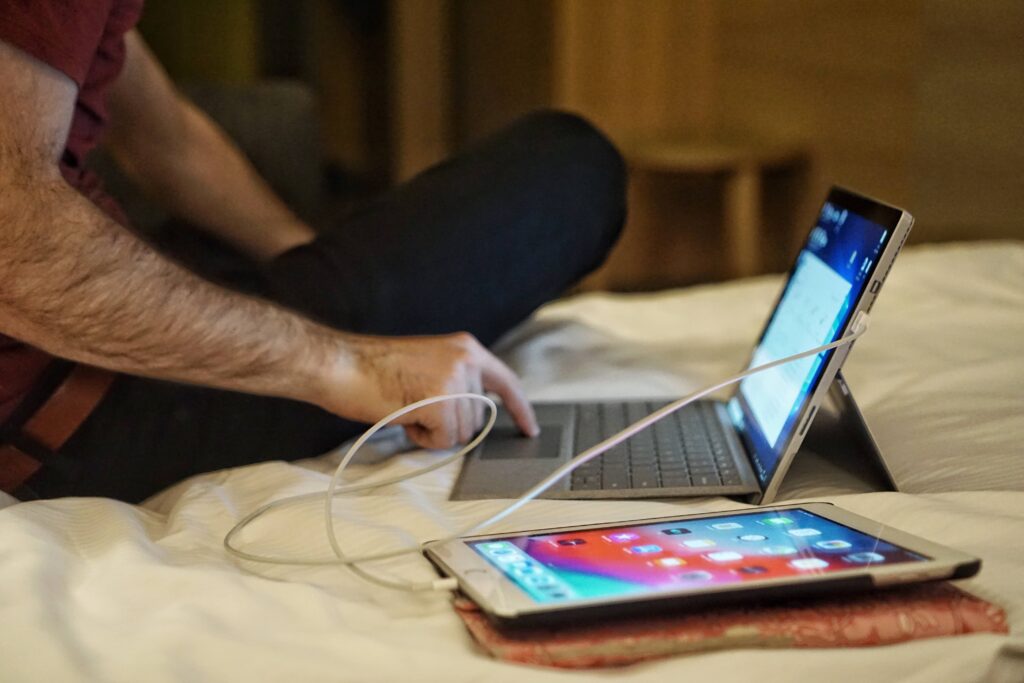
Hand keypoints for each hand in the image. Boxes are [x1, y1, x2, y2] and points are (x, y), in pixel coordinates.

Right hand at [320, 332, 539, 449]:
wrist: (341, 364)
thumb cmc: (373, 369)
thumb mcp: (427, 365)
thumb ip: (454, 381)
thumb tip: (471, 414)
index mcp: (465, 348)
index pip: (505, 381)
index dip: (519, 408)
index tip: (529, 428)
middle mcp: (467, 360)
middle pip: (478, 418)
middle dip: (450, 424)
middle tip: (416, 405)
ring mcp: (456, 381)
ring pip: (461, 432)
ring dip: (434, 431)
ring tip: (407, 407)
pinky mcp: (442, 403)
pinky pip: (444, 441)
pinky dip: (423, 439)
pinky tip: (404, 417)